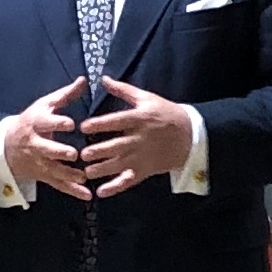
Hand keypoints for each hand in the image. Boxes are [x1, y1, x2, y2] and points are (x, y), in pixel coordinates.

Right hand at [0, 80, 97, 201]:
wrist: (7, 145)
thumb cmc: (32, 120)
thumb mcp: (45, 105)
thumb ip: (66, 95)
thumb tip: (84, 80)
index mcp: (37, 123)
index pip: (46, 123)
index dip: (57, 123)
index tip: (70, 123)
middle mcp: (37, 144)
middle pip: (47, 149)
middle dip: (59, 151)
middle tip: (73, 154)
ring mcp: (40, 162)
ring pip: (53, 169)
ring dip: (68, 174)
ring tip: (83, 177)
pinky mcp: (44, 175)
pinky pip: (58, 184)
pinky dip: (72, 191)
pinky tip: (87, 195)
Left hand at [72, 79, 196, 198]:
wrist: (190, 135)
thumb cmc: (166, 113)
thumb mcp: (146, 98)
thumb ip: (123, 90)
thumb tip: (103, 79)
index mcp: (139, 119)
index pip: (116, 121)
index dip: (99, 124)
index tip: (83, 127)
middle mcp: (140, 139)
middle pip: (116, 146)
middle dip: (98, 151)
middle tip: (82, 154)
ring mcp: (143, 156)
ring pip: (120, 165)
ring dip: (102, 169)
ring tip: (87, 172)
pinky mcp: (145, 170)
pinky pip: (129, 180)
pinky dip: (115, 187)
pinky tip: (101, 192)